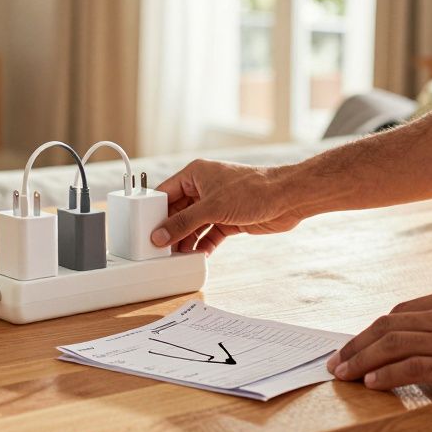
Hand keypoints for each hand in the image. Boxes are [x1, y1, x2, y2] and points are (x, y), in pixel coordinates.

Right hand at [151, 159, 307, 253]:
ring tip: (176, 257)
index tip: (145, 230)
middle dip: (170, 230)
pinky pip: (209, 235)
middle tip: (158, 249)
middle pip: (178, 212)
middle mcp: (204, 188)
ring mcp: (216, 205)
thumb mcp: (211, 207)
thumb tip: (160, 235)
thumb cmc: (253, 189)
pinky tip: (197, 256)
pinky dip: (203, 245)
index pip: (166, 193)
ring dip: (185, 241)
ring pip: (193, 226)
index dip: (154, 211)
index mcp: (195, 174)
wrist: (287, 198)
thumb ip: (183, 223)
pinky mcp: (228, 219)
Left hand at [328, 286, 431, 406]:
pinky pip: (414, 367)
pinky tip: (373, 383)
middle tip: (337, 360)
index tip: (358, 344)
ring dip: (363, 360)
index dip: (373, 330)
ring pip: (393, 344)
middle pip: (387, 325)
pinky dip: (389, 375)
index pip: (400, 312)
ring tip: (344, 374)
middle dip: (357, 344)